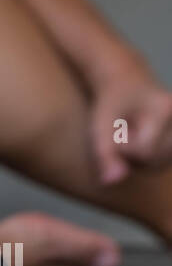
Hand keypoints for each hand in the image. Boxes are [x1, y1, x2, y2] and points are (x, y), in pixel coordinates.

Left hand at [91, 62, 171, 184]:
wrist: (126, 82)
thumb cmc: (110, 103)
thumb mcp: (100, 127)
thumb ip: (105, 154)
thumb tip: (113, 183)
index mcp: (165, 109)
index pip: (146, 151)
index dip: (124, 151)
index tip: (114, 135)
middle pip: (157, 161)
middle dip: (133, 156)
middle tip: (122, 136)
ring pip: (161, 164)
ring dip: (140, 159)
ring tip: (131, 138)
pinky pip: (163, 160)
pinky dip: (148, 158)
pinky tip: (140, 142)